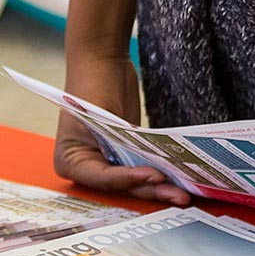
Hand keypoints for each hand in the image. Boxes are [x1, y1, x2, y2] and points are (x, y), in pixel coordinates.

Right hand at [52, 48, 188, 203]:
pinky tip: (178, 177)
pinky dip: (158, 171)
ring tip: (183, 193)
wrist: (101, 60)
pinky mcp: (125, 154)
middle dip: (150, 189)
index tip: (154, 175)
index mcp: (71, 162)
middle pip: (123, 186)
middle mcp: (88, 168)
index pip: (103, 179)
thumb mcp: (99, 117)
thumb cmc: (91, 84)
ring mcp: (107, 162)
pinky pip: (142, 167)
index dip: (129, 180)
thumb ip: (116, 145)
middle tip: (178, 195)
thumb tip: (145, 171)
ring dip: (159, 187)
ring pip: (136, 182)